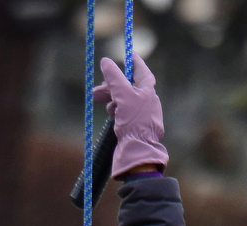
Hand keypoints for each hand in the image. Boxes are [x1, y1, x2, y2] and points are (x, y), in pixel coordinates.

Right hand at [93, 55, 167, 177]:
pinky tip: (111, 116)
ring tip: (98, 101)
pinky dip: (116, 111)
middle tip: (97, 89)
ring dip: (111, 98)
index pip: (142, 71)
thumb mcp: (123, 95)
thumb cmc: (134, 121)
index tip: (127, 53)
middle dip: (111, 85)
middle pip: (128, 86)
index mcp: (149, 91)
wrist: (138, 150)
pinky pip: (124, 112)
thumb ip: (114, 77)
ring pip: (124, 99)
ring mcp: (142, 114)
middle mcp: (148, 101)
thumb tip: (106, 61)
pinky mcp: (136, 125)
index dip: (134, 61)